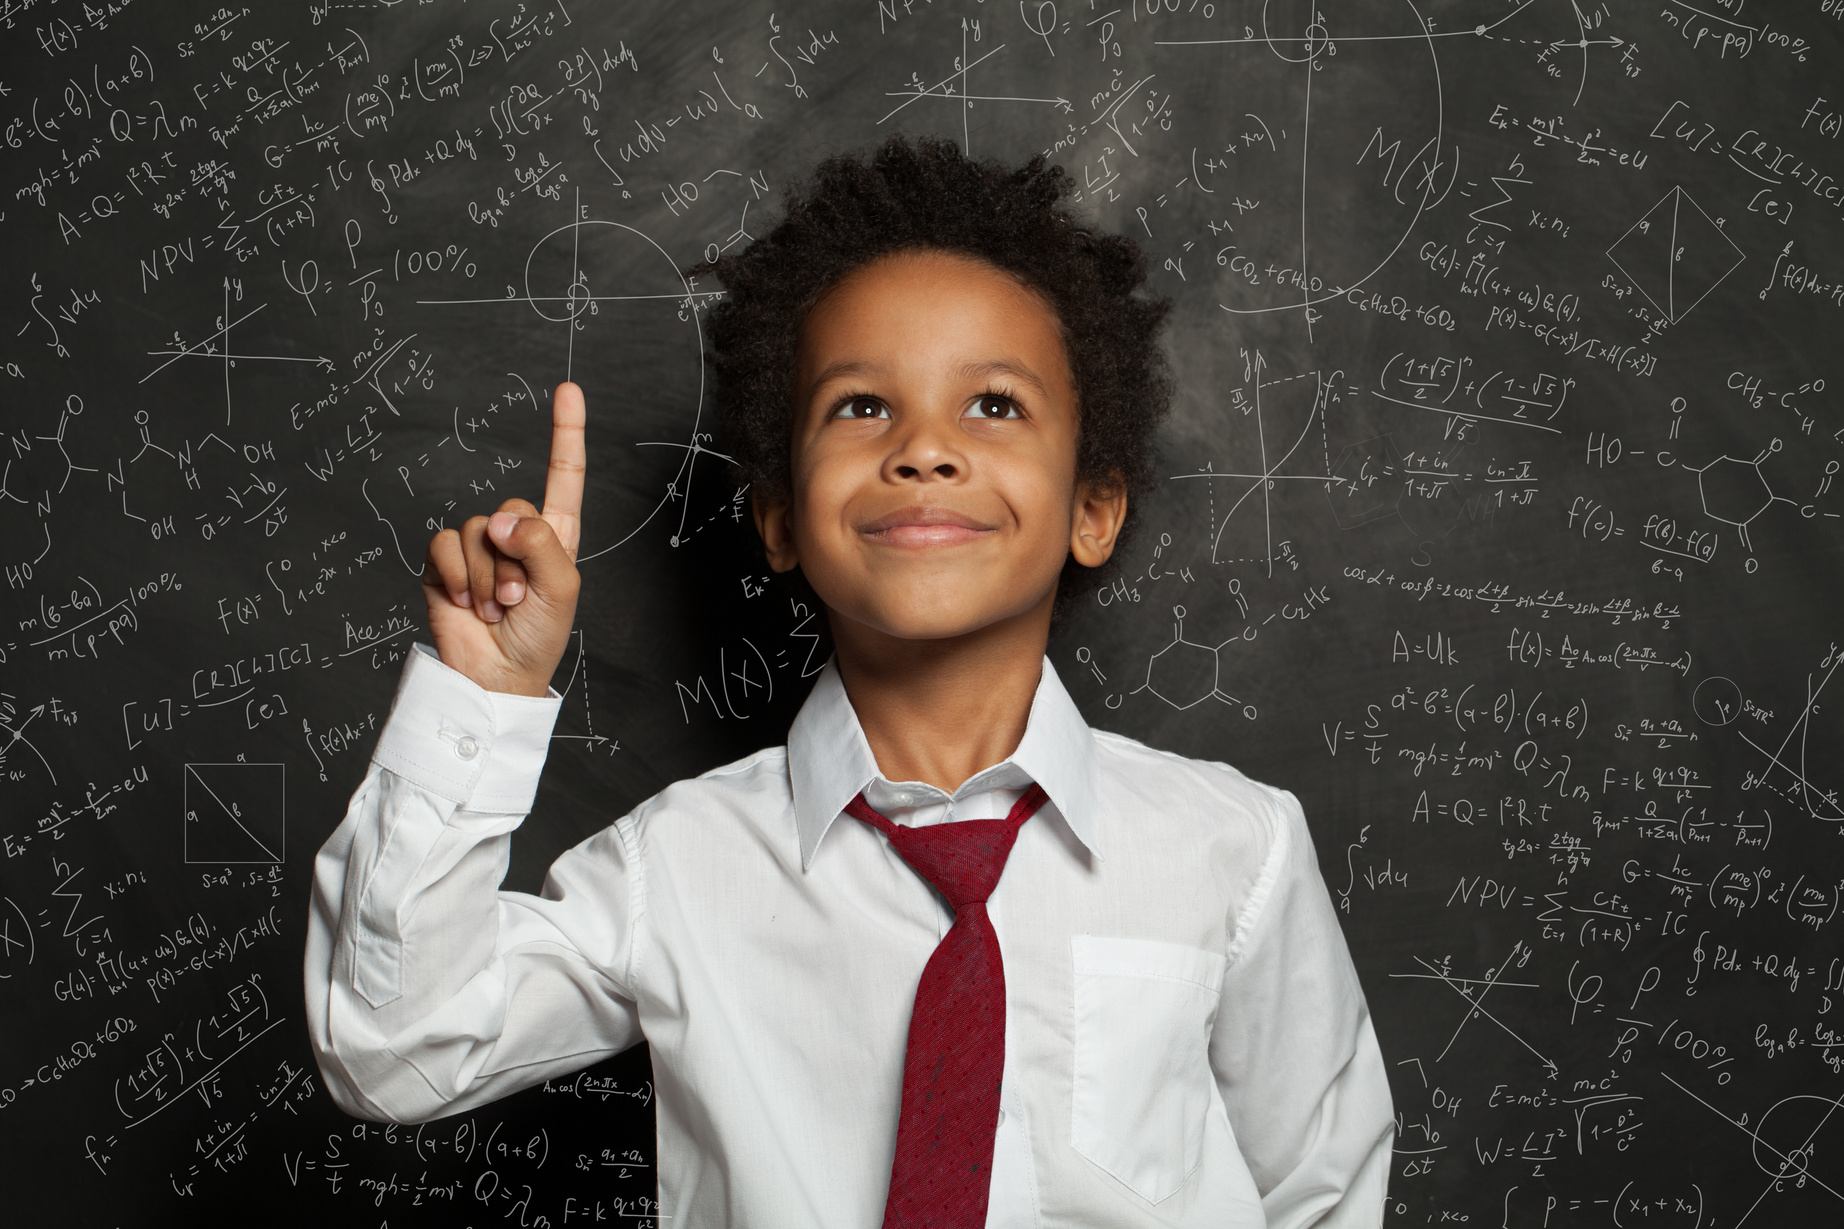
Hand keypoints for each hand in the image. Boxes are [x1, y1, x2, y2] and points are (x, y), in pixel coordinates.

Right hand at [421, 382, 585, 695]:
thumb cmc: (538, 636)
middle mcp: (516, 535)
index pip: (562, 476)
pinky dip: (459, 574)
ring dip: (488, 574)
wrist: (497, 676)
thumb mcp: (560, 589)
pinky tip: (468, 601)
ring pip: (477, 529)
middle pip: (512, 508)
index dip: (565, 432)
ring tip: (496, 607)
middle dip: (516, 559)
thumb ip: (540, 544)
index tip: (568, 390)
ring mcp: (478, 547)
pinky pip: (444, 543)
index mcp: (554, 536)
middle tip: (519, 599)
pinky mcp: (444, 563)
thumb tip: (499, 520)